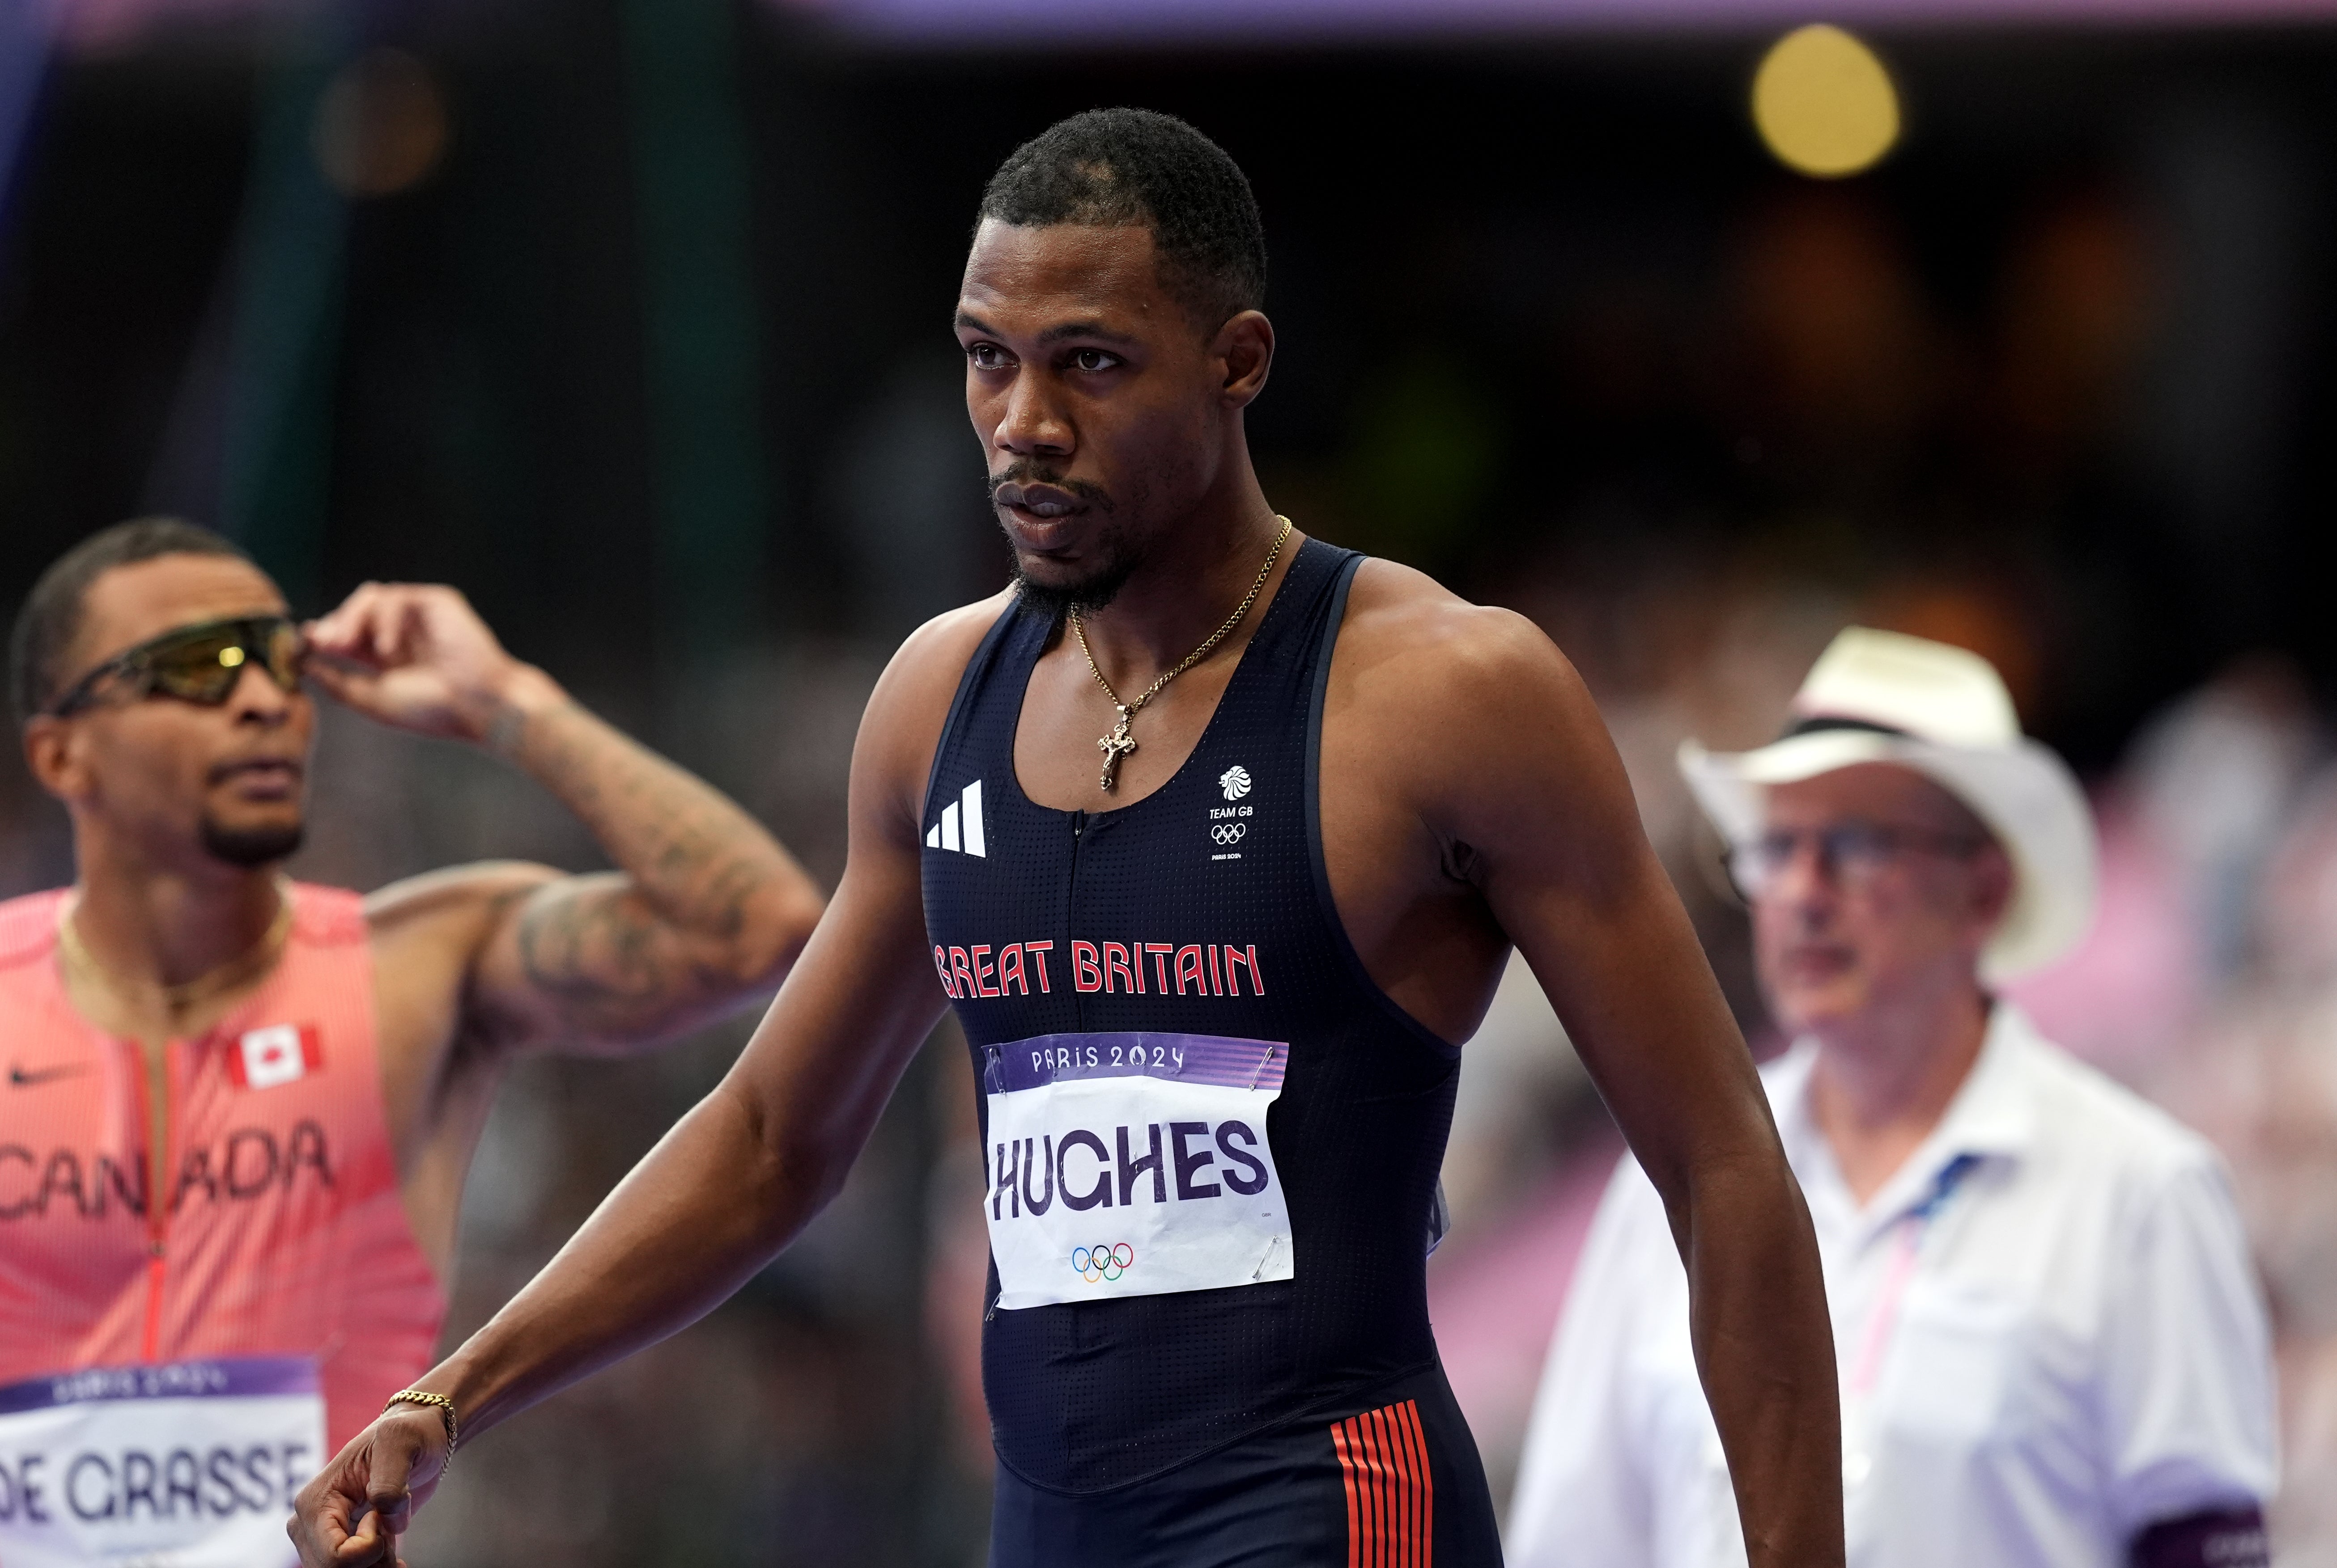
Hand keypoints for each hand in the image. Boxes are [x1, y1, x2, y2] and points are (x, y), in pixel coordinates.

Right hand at [288, 1406, 448, 1566]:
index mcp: (315, 1501)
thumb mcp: (402, 1441)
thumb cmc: (408, 1433)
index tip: (383, 1515)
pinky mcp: (338, 1544)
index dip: (369, 1548)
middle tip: (393, 1525)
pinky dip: (377, 1566)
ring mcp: (321, 1537)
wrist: (417, 1438)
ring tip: (393, 1531)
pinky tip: (393, 1555)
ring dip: (376, 1564)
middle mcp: (309, 1523)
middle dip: (373, 1560)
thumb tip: (385, 1520)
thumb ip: (390, 1482)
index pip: (335, 1556)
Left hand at [304, 582, 553, 743]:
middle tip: (323, 644)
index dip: (323, 634)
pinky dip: (384, 618)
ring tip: (347, 644)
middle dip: (334, 625)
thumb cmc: (431, 709)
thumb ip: (337, 682)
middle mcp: (401, 632)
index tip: (304, 643)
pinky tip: (387, 648)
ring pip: (370, 597)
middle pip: (353, 611)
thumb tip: (305, 665)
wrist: (476, 704)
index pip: (346, 633)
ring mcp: (419, 616)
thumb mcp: (371, 699)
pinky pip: (397, 596)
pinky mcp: (437, 601)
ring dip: (352, 618)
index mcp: (386, 655)